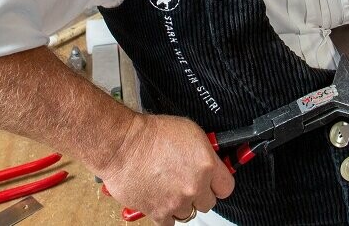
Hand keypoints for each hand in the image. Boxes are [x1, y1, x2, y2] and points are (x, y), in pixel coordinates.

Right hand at [99, 114, 234, 224]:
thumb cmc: (150, 134)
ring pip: (188, 213)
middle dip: (198, 193)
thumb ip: (205, 152)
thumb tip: (212, 162)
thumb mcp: (189, 132)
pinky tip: (160, 200)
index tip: (212, 182)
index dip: (218, 184)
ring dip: (181, 204)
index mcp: (206, 165)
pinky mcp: (158, 212)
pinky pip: (169, 222)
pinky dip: (165, 214)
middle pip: (208, 203)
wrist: (122, 145)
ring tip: (169, 189)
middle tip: (186, 182)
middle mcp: (194, 186)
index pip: (226, 187)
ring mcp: (177, 202)